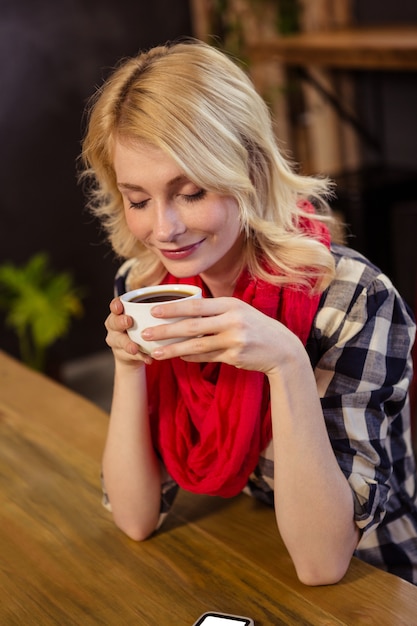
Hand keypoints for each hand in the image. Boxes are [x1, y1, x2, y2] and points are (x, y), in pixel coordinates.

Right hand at [105, 298, 152, 365]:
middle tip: (128, 321)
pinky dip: (141, 357)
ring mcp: (117, 341)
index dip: (116, 305)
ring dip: (128, 344)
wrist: (132, 350)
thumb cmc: (140, 326)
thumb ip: (152, 311)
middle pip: (114, 322)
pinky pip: (132, 355)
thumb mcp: (144, 316)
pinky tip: (148, 358)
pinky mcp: (123, 354)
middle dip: (120, 322)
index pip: (115, 306)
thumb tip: (172, 303)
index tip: (120, 306)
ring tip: (135, 348)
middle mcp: (114, 326)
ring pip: (120, 341)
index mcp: (119, 313)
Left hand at [141, 296, 303, 374]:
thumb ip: (215, 312)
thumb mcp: (239, 312)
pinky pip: (206, 357)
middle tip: (146, 333)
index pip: (195, 306)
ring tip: (155, 352)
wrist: (282, 349)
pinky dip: (190, 358)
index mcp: (230, 304)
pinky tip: (178, 358)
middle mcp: (232, 320)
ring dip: (173, 349)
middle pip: (192, 325)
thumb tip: (184, 314)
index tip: (153, 311)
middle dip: (166, 330)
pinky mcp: (234, 356)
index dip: (173, 308)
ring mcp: (234, 339)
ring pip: (196, 345)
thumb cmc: (256, 327)